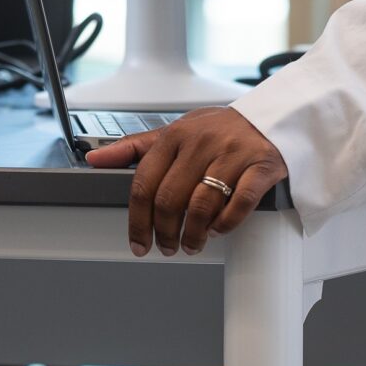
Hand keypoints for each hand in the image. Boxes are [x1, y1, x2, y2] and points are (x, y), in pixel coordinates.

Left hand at [84, 107, 287, 256]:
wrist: (270, 119)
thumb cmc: (218, 130)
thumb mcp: (174, 132)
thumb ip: (135, 148)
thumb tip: (95, 160)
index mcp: (175, 135)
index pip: (144, 184)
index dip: (138, 221)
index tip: (138, 242)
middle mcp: (201, 142)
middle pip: (170, 200)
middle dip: (165, 233)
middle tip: (168, 246)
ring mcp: (232, 154)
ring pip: (202, 206)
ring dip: (194, 234)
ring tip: (192, 243)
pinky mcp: (261, 166)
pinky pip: (239, 204)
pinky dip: (225, 224)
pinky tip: (218, 229)